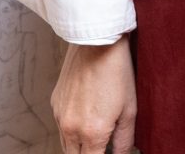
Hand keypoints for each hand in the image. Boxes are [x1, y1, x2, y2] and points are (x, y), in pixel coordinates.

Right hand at [51, 36, 136, 153]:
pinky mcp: (54, 103)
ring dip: (78, 146)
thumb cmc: (117, 72)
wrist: (96, 43)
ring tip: (94, 137)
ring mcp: (59, 116)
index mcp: (93, 132)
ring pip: (65, 144)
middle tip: (101, 147)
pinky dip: (70, 130)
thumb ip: (125, 139)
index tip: (106, 153)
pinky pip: (60, 126)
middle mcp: (71, 128)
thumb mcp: (130, 109)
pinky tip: (85, 117)